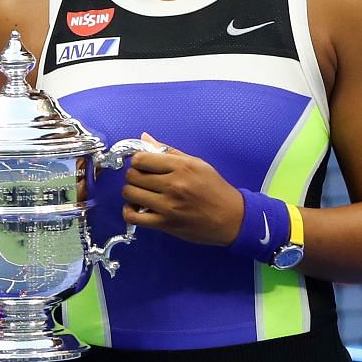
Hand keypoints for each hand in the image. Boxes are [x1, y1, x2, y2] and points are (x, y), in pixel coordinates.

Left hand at [117, 134, 243, 245]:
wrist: (232, 218)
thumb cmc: (215, 190)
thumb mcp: (197, 164)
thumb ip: (168, 151)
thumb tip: (145, 138)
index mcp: (181, 166)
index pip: (141, 159)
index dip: (137, 161)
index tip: (142, 165)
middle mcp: (174, 184)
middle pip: (133, 175)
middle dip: (134, 176)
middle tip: (143, 180)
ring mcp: (168, 205)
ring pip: (130, 193)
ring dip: (131, 193)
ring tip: (141, 193)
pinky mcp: (165, 223)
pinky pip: (133, 216)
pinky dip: (129, 212)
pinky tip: (137, 208)